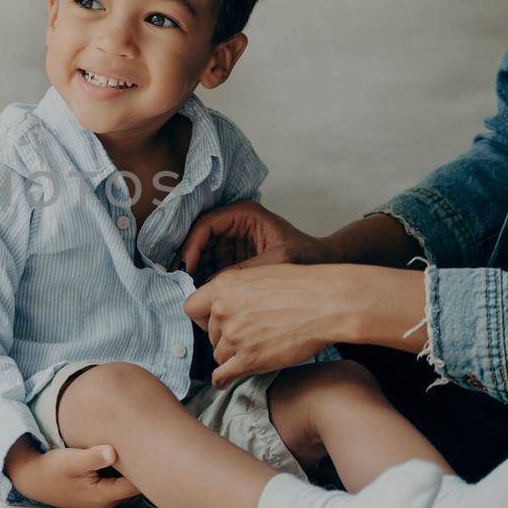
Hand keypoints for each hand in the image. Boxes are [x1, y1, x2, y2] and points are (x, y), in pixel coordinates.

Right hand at [4, 437, 141, 507]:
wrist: (31, 479)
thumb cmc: (51, 468)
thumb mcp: (70, 460)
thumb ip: (93, 457)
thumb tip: (113, 452)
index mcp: (104, 496)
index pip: (138, 486)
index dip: (149, 469)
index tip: (155, 450)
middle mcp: (106, 503)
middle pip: (136, 488)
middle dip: (143, 470)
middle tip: (152, 446)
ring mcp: (101, 501)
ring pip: (126, 486)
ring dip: (132, 472)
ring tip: (140, 449)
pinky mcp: (96, 495)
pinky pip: (117, 485)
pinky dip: (122, 473)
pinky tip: (122, 457)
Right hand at [175, 200, 335, 282]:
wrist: (324, 264)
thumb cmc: (306, 257)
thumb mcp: (275, 263)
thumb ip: (243, 272)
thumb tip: (210, 286)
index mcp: (244, 214)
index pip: (206, 224)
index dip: (192, 246)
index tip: (186, 268)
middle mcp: (235, 222)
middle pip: (200, 239)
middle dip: (191, 260)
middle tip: (183, 284)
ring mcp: (234, 239)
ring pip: (203, 253)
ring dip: (196, 271)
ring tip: (192, 292)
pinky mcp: (235, 255)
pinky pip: (212, 264)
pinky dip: (206, 278)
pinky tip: (203, 293)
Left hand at [183, 264, 428, 387]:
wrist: (326, 303)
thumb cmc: (302, 287)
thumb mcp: (260, 275)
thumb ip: (236, 291)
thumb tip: (223, 304)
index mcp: (224, 286)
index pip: (191, 307)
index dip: (202, 318)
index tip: (214, 323)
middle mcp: (223, 310)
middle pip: (210, 335)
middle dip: (223, 338)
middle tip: (246, 337)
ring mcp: (234, 336)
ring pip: (219, 355)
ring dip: (231, 356)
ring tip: (253, 351)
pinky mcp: (248, 359)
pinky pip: (222, 375)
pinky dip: (222, 380)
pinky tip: (224, 382)